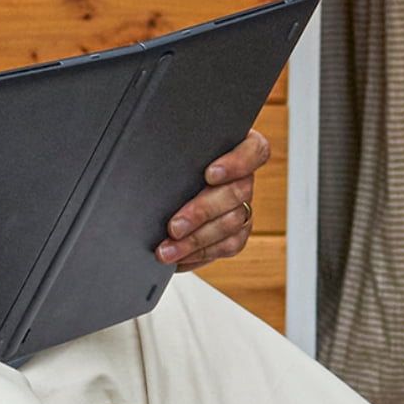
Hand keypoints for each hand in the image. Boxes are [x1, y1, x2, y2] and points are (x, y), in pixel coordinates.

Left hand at [156, 130, 268, 270]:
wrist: (168, 178)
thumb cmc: (173, 155)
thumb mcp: (175, 145)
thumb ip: (175, 147)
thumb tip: (149, 151)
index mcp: (239, 147)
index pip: (254, 151)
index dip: (236, 164)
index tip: (210, 174)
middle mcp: (245, 177)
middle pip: (237, 194)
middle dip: (202, 212)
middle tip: (174, 226)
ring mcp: (244, 206)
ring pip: (232, 225)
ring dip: (196, 240)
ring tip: (168, 249)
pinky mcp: (237, 232)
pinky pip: (228, 246)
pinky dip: (201, 254)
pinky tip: (179, 258)